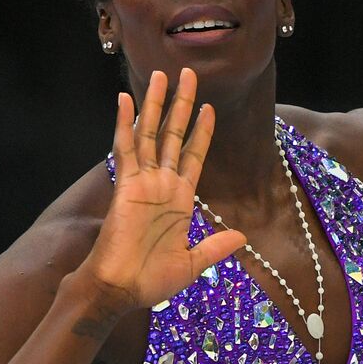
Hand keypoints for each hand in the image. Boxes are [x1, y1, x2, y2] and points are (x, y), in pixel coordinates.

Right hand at [75, 67, 245, 310]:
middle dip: (181, 104)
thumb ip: (215, 247)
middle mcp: (162, 184)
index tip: (209, 108)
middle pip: (172, 134)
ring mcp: (143, 182)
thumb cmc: (151, 280)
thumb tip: (241, 237)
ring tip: (161, 75)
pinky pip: (126, 148)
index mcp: (179, 199)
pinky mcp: (125, 184)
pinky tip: (126, 99)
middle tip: (187, 74)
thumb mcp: (192, 263)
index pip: (192, 156)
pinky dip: (125, 123)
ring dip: (155, 103)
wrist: (121, 290)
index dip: (201, 132)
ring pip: (150, 133)